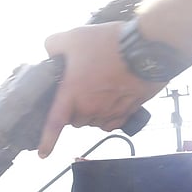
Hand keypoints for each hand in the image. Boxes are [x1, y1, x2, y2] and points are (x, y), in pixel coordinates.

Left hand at [39, 22, 162, 156]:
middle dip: (75, 108)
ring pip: (95, 120)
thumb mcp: (72, 37)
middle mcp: (90, 108)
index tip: (43, 154)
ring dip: (94, 110)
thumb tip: (49, 51)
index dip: (48, 140)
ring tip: (100, 86)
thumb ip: (53, 45)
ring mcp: (111, 111)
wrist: (148, 46)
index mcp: (72, 93)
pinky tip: (113, 97)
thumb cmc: (110, 42)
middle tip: (81, 87)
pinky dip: (110, 114)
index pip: (55, 123)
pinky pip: (114, 121)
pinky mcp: (130, 110)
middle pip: (75, 119)